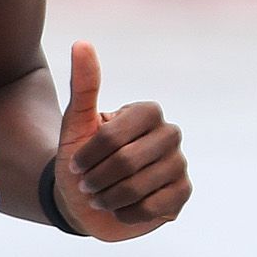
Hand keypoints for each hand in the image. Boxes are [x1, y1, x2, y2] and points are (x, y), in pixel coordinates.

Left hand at [54, 40, 188, 237]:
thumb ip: (84, 84)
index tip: (75, 165)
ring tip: (99, 197)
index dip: (89, 155)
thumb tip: (81, 43)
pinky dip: (126, 213)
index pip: (113, 136)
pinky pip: (154, 207)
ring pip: (139, 187)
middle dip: (98, 179)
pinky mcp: (182, 193)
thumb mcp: (76, 122)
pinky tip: (119, 209)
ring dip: (108, 198)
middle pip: (126, 162)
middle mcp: (169, 134)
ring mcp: (179, 164)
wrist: (87, 198)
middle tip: (86, 185)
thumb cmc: (82, 156)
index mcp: (147, 112)